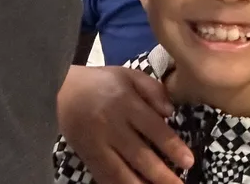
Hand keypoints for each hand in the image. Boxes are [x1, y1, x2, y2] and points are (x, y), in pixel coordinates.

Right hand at [57, 65, 193, 183]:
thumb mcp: (129, 75)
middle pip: (140, 155)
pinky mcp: (88, 158)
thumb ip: (153, 89)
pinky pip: (105, 178)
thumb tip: (171, 111)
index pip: (154, 128)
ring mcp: (98, 145)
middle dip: (162, 175)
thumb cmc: (102, 82)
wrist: (62, 91)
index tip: (188, 161)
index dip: (172, 146)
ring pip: (122, 172)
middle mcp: (112, 126)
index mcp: (126, 102)